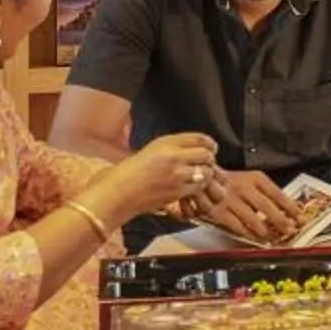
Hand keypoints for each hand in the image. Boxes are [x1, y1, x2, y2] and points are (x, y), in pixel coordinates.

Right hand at [101, 131, 219, 221]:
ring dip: (205, 174)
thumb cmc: (130, 172)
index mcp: (165, 142)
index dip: (209, 143)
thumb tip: (195, 150)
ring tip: (199, 176)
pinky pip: (198, 186)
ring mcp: (176, 173)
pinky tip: (192, 187)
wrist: (119, 192)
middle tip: (206, 164)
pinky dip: (199, 187)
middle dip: (209, 159)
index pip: (199, 138)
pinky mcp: (177, 190)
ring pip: (205, 171)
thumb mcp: (152, 151)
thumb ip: (173, 148)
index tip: (211, 148)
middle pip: (206, 153)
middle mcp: (173, 155)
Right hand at [186, 167, 306, 244]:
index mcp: (254, 178)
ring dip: (266, 231)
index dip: (290, 206)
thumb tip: (287, 211)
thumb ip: (266, 193)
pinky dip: (249, 235)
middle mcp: (243, 187)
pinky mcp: (218, 212)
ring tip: (275, 238)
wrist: (202, 178)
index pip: (277, 193)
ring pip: (252, 219)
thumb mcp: (251, 180)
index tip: (300, 216)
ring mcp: (230, 200)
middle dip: (281, 221)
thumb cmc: (230, 181)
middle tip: (291, 230)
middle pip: (266, 206)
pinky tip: (257, 239)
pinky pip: (237, 226)